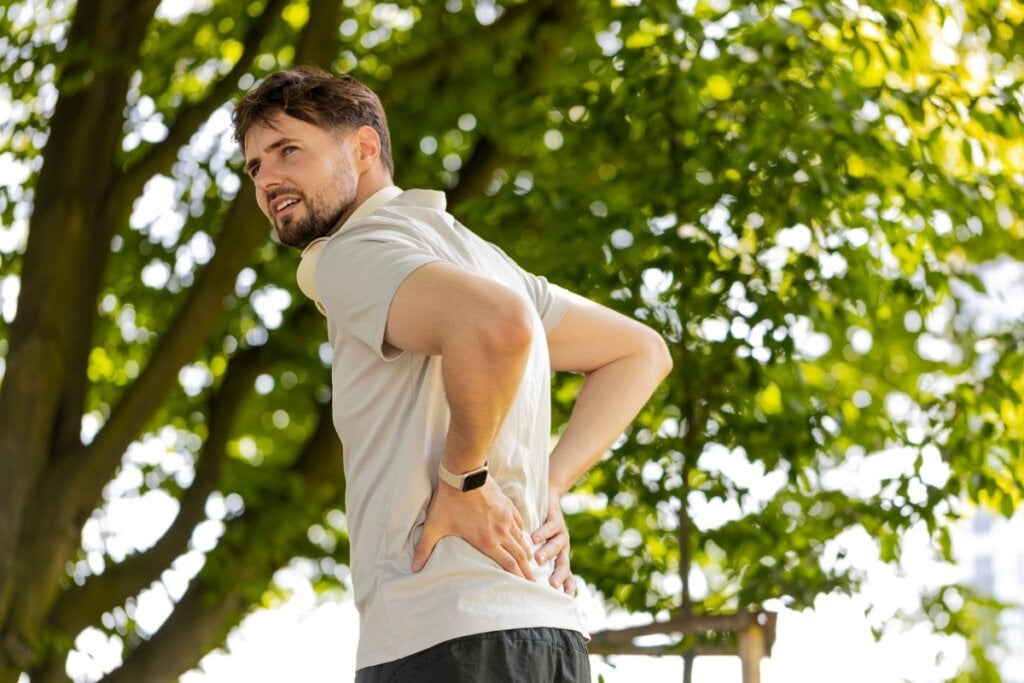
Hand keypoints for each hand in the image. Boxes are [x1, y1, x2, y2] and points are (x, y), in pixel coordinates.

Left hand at [412, 476, 534, 580]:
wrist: (464, 474)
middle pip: (520, 555)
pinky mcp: (507, 505)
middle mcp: (501, 532)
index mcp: (487, 541)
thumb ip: (424, 549)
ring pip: (522, 540)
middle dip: (528, 570)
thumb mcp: (434, 527)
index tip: (526, 587)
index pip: (508, 564)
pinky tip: (524, 537)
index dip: (518, 577)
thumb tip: (413, 567)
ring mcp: (506, 517)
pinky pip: (520, 524)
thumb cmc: (449, 501)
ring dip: (528, 553)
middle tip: (534, 582)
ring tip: (531, 562)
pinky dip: (523, 534)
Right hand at [532, 489, 575, 594]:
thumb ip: (533, 562)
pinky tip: (534, 539)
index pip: (568, 577)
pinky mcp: (557, 520)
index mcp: (559, 558)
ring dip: (547, 553)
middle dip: (559, 575)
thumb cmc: (539, 527)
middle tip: (552, 586)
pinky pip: (550, 528)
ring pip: (557, 546)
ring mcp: (561, 534)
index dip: (567, 589)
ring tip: (538, 560)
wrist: (549, 498)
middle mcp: (563, 548)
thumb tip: (520, 580)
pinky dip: (542, 534)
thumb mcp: (538, 548)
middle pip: (564, 565)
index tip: (565, 603)